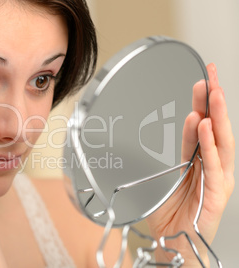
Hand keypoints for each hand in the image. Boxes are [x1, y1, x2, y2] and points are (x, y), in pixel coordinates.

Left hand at [147, 63, 234, 265]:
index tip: (202, 78)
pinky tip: (203, 126)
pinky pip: (214, 167)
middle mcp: (213, 167)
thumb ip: (177, 150)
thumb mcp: (169, 174)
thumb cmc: (170, 214)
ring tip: (212, 92)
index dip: (203, 103)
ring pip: (221, 143)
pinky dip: (209, 146)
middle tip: (211, 74)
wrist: (172, 244)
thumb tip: (181, 121)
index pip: (204, 126)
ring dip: (216, 116)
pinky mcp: (217, 196)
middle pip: (216, 129)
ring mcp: (218, 181)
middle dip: (215, 100)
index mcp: (200, 161)